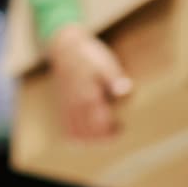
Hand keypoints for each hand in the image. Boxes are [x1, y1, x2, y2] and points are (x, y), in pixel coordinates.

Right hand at [46, 24, 129, 140]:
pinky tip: (89, 130)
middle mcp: (74, 105)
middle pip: (88, 134)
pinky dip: (78, 136)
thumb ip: (115, 79)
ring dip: (91, 139)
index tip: (122, 125)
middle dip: (103, 138)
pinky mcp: (63, 107)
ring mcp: (66, 107)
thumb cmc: (90, 56)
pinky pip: (67, 130)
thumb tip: (125, 90)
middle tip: (117, 128)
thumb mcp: (106, 63)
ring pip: (76, 135)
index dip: (112, 131)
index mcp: (87, 96)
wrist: (66, 47)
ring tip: (104, 131)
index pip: (99, 125)